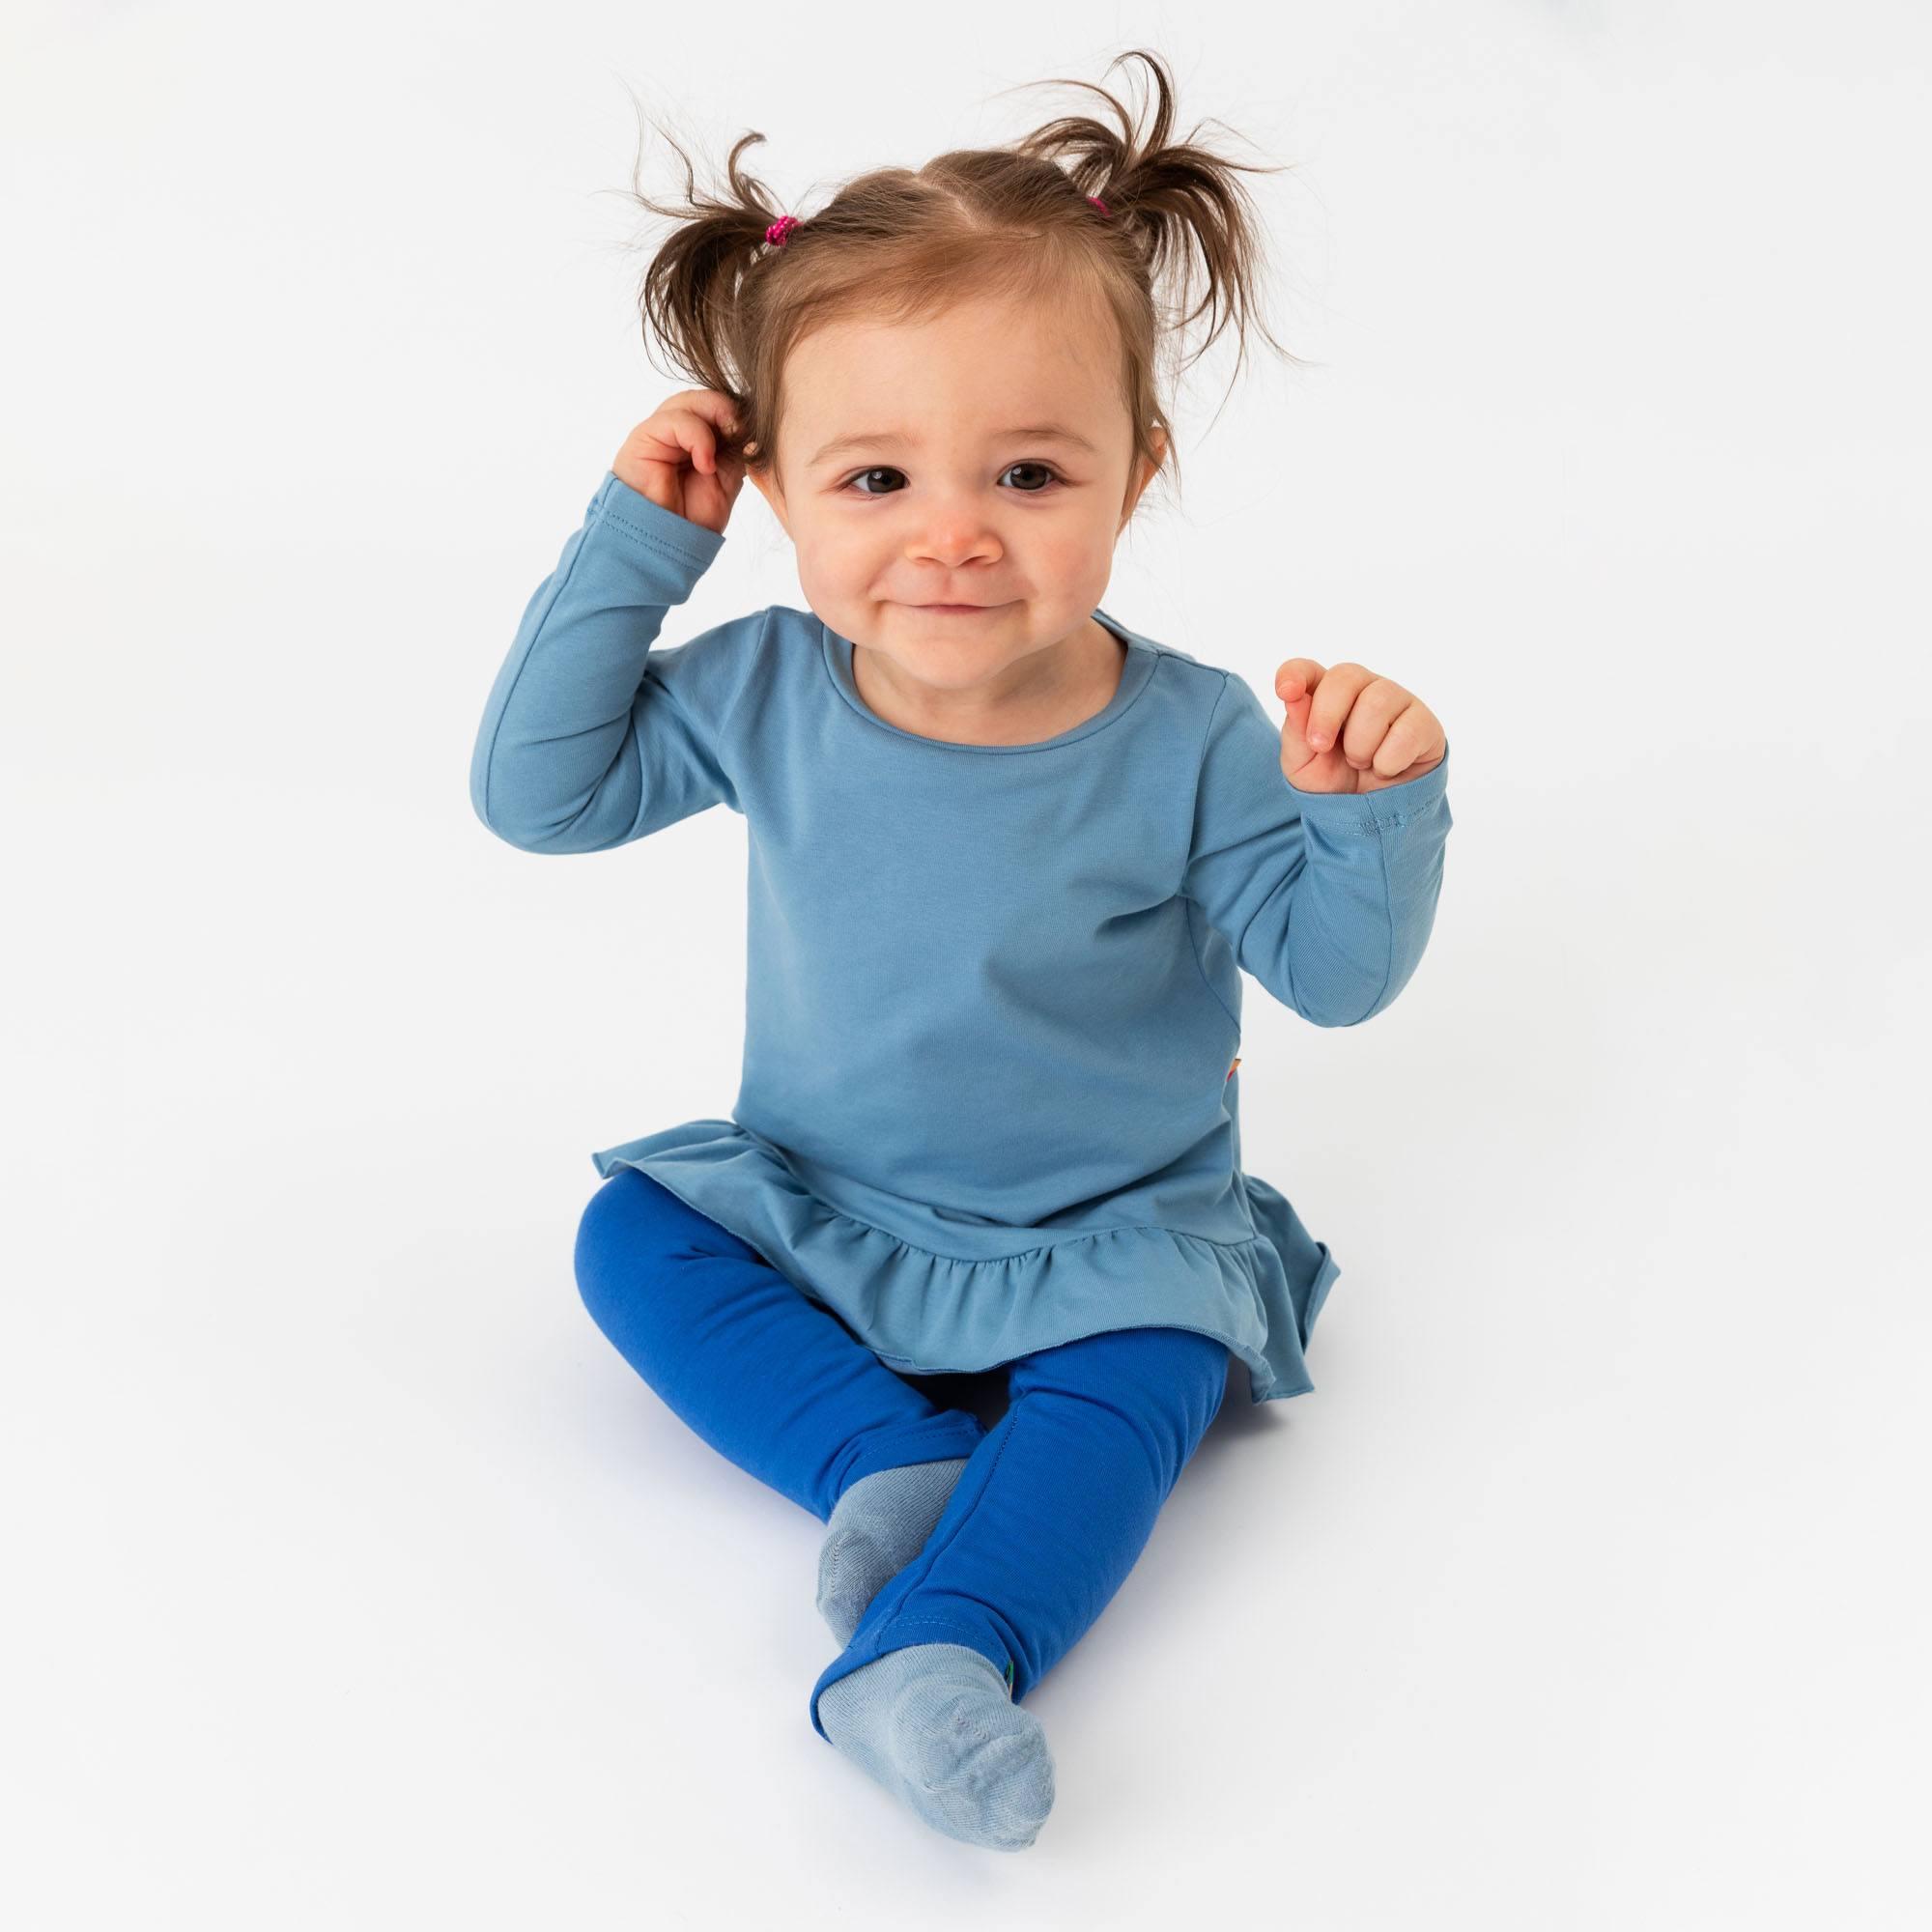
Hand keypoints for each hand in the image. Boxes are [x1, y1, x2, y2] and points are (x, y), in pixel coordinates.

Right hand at [612, 389, 748, 536]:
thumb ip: (734, 448)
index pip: (720, 408)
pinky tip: (705, 464)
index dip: (739, 414)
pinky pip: (675, 419)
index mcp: (697, 439)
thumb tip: (749, 424)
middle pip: (706, 398)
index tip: (757, 433)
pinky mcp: (645, 436)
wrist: (667, 542)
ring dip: (716, 416)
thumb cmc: (692, 518)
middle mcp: (677, 431)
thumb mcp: (727, 478)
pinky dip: (697, 437)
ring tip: (728, 442)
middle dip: (730, 410)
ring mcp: (660, 432)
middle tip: (746, 431)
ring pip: (691, 401)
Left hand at [1273, 659, 1445, 794]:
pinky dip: (1388, 761)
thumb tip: (1293, 697)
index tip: (1285, 691)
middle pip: (1346, 675)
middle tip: (1320, 747)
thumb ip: (1295, 731)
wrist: (1370, 819)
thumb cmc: (1334, 783)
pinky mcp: (1424, 723)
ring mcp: (1397, 701)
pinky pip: (1407, 731)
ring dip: (1360, 745)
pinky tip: (1386, 769)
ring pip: (1377, 702)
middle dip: (1326, 715)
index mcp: (1326, 694)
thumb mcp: (1303, 765)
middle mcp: (1363, 689)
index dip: (1295, 673)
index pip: (1308, 670)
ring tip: (1360, 763)